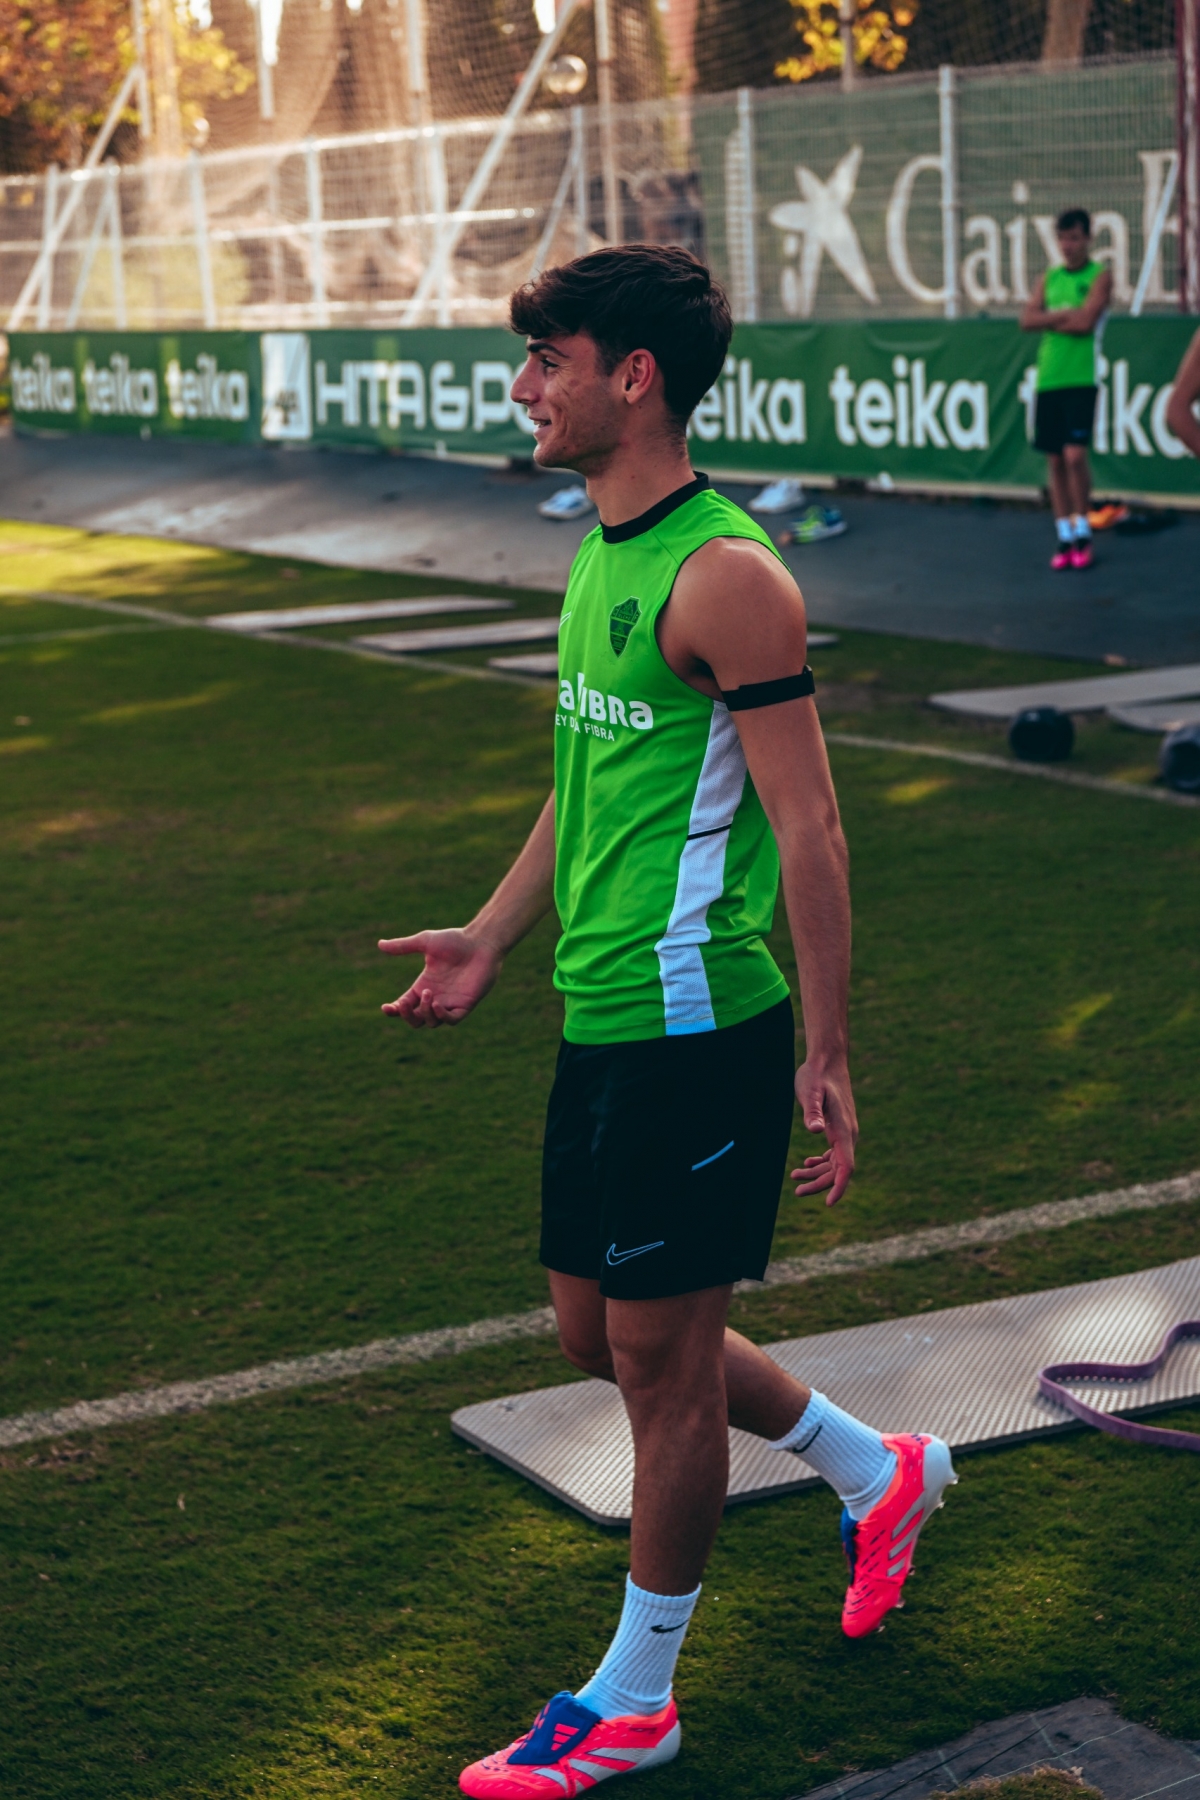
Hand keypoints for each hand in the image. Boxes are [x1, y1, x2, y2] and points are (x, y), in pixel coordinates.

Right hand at [378, 928, 501, 1027]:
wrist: (481, 942)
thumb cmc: (456, 940)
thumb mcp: (425, 942)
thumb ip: (403, 946)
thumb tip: (379, 944)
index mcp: (423, 985)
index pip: (405, 1005)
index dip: (394, 1010)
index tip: (386, 1008)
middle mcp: (435, 997)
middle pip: (416, 1019)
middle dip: (407, 1015)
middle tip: (405, 1003)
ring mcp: (451, 1002)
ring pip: (432, 1022)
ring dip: (425, 1013)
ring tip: (429, 993)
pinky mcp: (466, 1005)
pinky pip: (452, 1020)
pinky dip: (442, 1016)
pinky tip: (438, 1004)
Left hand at [791, 1059, 857, 1205]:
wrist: (827, 1061)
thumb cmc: (817, 1076)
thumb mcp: (810, 1092)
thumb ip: (813, 1111)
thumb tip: (814, 1130)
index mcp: (843, 1130)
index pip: (846, 1166)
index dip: (839, 1186)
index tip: (828, 1203)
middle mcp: (848, 1134)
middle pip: (839, 1170)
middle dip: (820, 1184)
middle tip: (797, 1190)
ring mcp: (845, 1132)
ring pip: (835, 1163)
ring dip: (817, 1174)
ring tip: (794, 1178)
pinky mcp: (838, 1127)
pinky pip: (834, 1153)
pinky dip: (821, 1162)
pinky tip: (807, 1164)